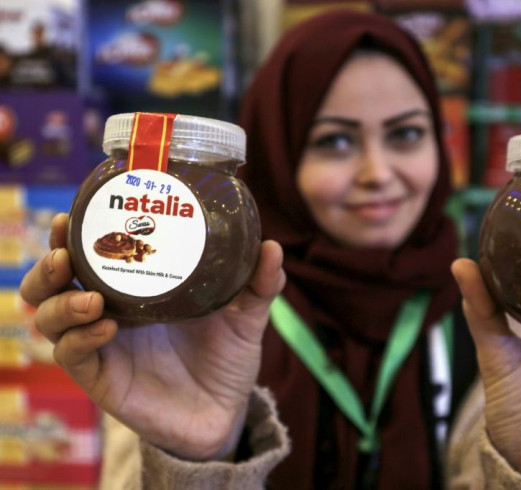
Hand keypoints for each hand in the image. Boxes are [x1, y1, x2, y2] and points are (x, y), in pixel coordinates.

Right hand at [20, 214, 285, 460]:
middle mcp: (111, 311)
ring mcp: (103, 345)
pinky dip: (81, 339)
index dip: (72, 234)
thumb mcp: (246, 316)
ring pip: (49, 319)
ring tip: (90, 297)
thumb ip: (258, 284)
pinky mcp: (103, 378)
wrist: (228, 411)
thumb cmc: (227, 358)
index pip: (90, 255)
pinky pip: (73, 356)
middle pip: (52, 284)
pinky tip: (106, 327)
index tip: (73, 214)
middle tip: (65, 253)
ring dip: (60, 302)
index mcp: (137, 288)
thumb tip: (271, 246)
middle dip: (49, 265)